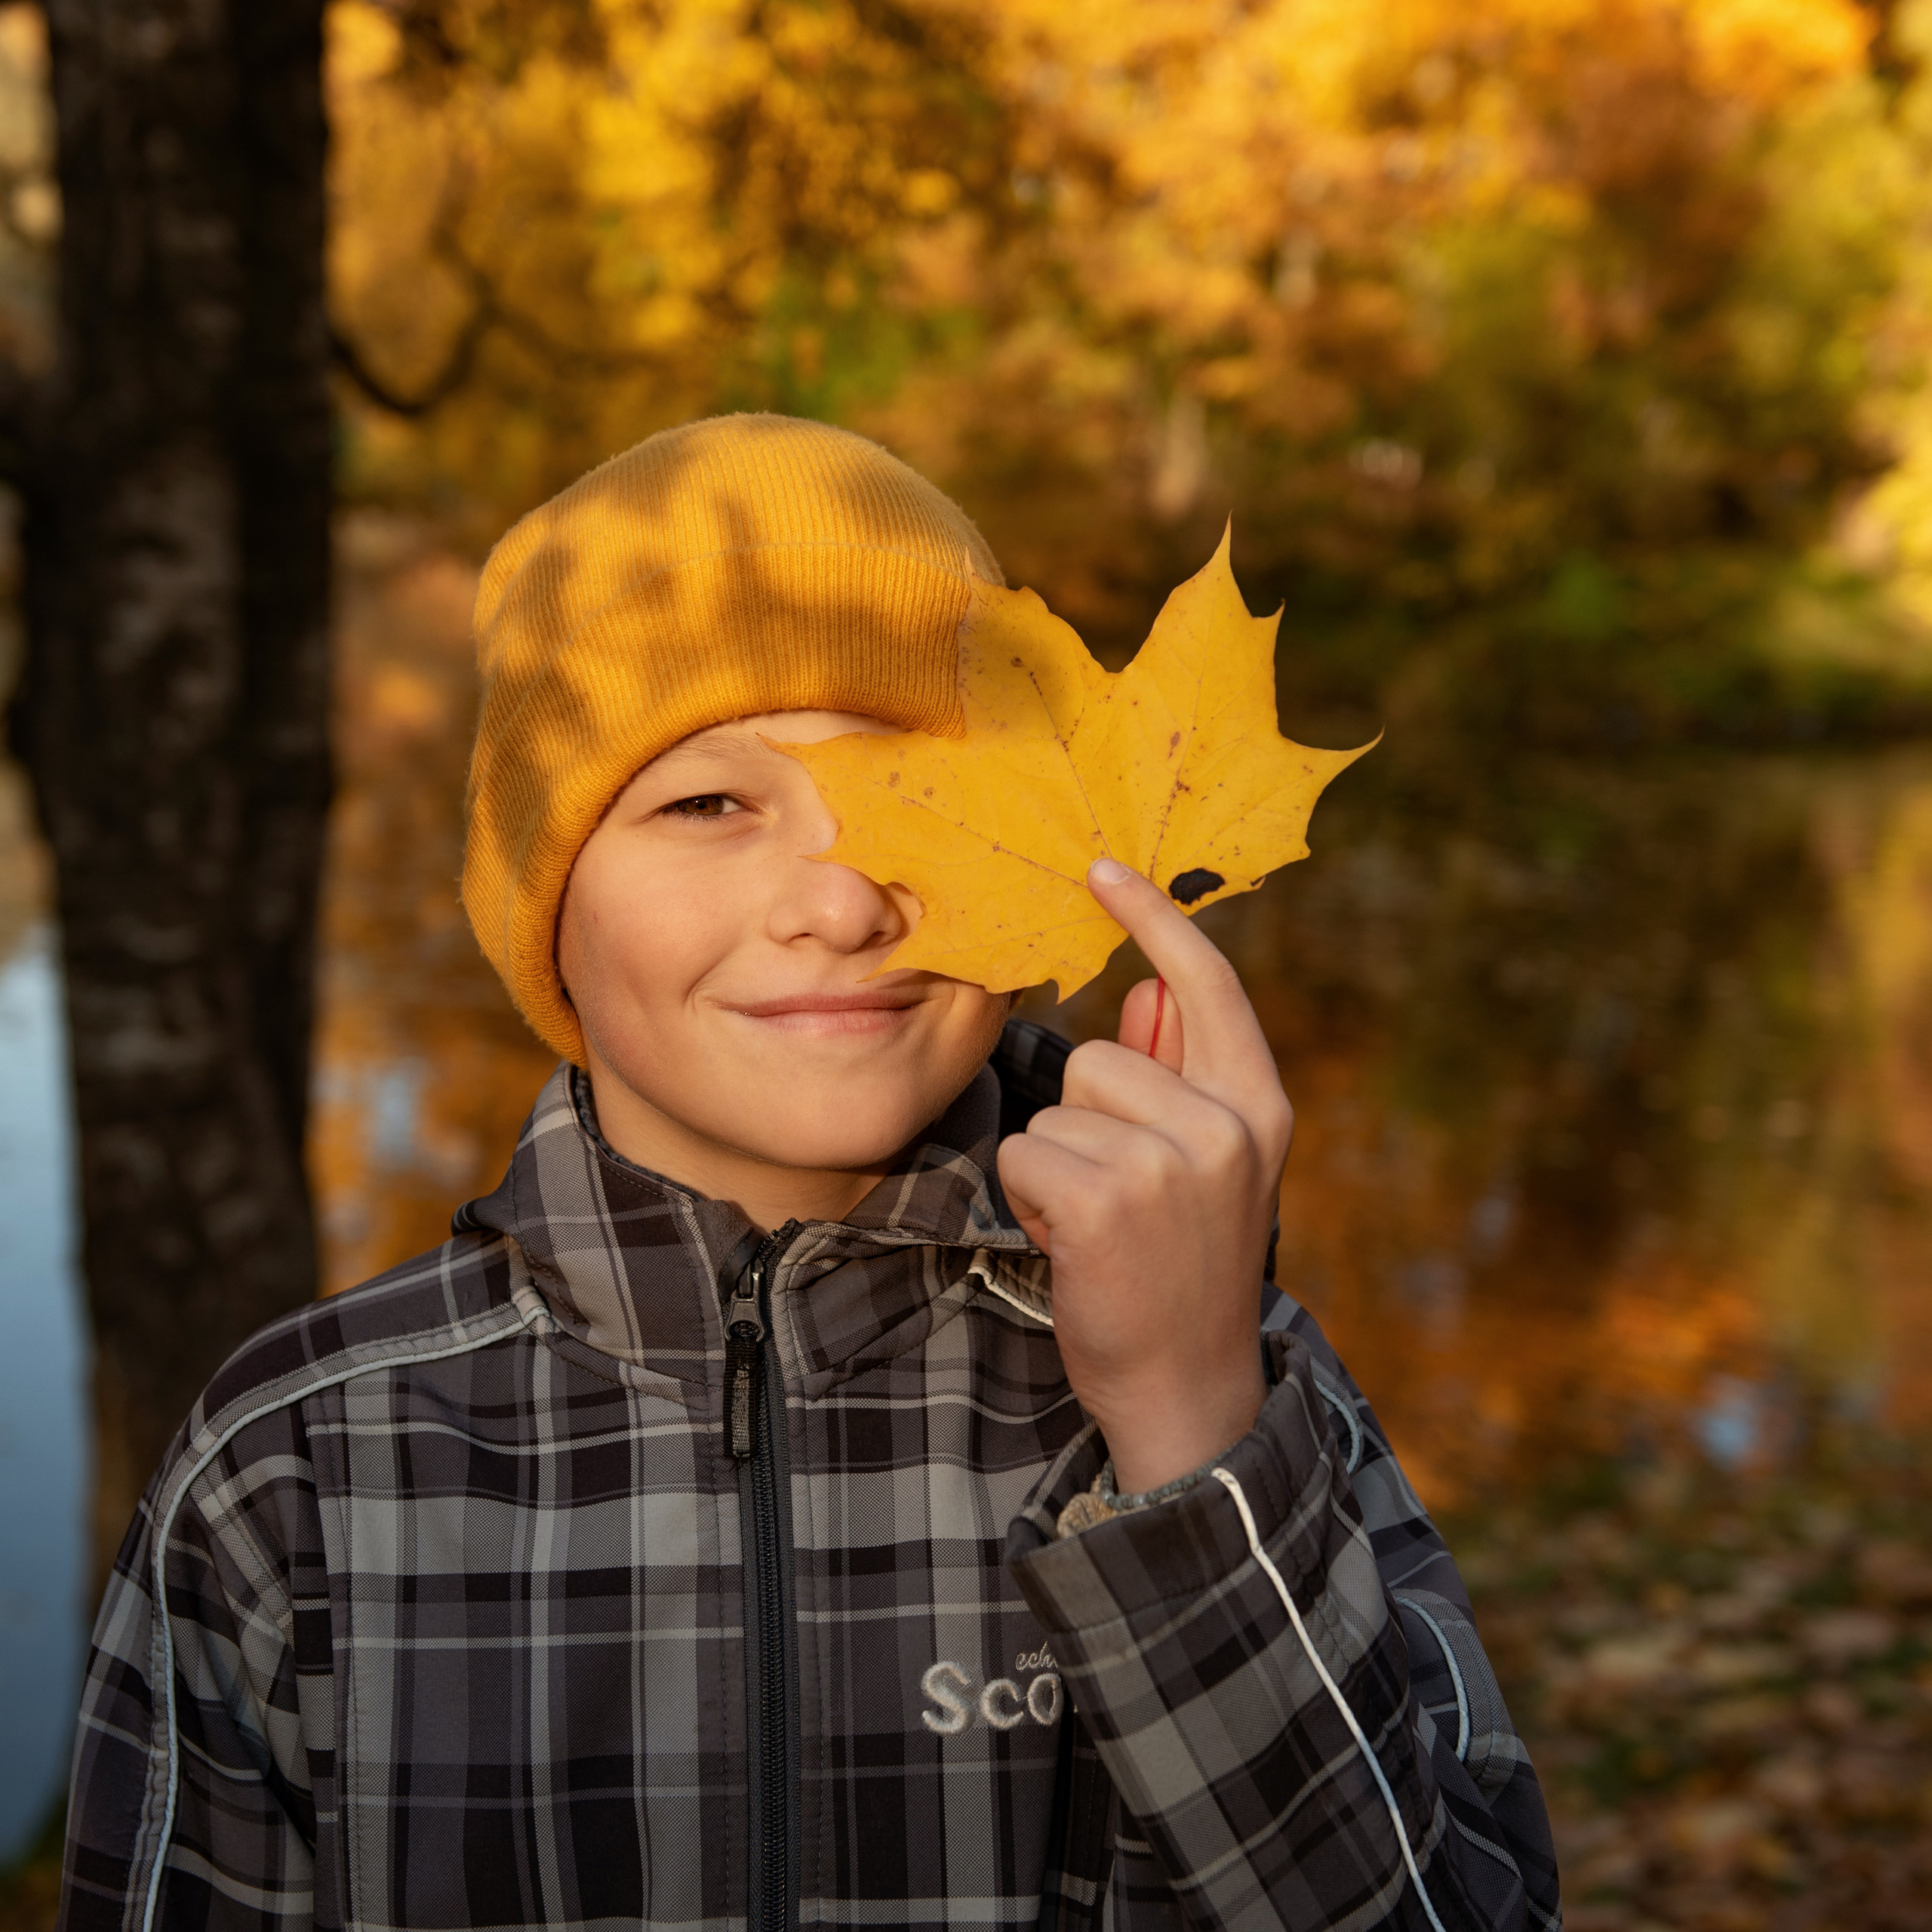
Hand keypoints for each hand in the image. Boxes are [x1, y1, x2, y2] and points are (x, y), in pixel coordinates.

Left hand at [996, 857, 1293, 1492]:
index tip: (1101, 870)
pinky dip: (1028, 1199)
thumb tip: (1142, 990)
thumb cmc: (1184, 1271)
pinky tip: (1069, 1244)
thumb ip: (1180, 1074)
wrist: (1188, 1390)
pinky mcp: (1111, 1199)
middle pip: (1100, 1056)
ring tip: (1097, 1225)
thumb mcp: (1207, 1167)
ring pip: (1058, 1106)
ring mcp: (1174, 1161)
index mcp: (1261, 1105)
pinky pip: (1026, 1153)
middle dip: (1084, 1120)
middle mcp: (1229, 1124)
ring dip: (1055, 1163)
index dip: (1154, 918)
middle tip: (1115, 1196)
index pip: (1209, 982)